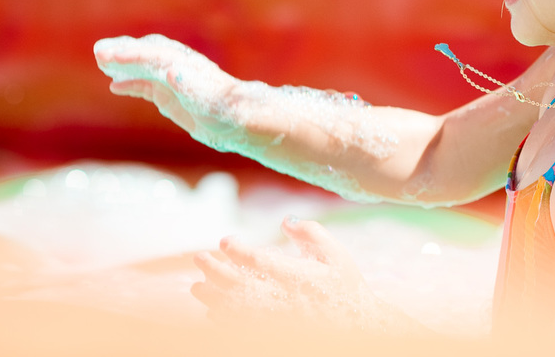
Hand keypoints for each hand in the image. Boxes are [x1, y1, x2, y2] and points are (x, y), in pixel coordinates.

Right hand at [94, 34, 251, 142]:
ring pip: (143, 67)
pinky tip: (114, 85)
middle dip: (124, 52)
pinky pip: (146, 85)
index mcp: (186, 64)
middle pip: (147, 53)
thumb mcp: (207, 99)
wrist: (240, 121)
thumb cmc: (226, 109)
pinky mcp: (171, 96)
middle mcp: (178, 68)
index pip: (153, 54)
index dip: (130, 54)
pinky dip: (130, 83)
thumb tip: (171, 71)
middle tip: (99, 52)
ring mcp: (174, 81)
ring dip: (123, 64)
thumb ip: (189, 85)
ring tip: (100, 62)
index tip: (106, 55)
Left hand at [192, 217, 374, 328]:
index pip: (258, 260)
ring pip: (232, 310)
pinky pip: (237, 330)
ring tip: (197, 285)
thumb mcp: (336, 255)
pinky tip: (213, 312)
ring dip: (211, 296)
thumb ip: (311, 233)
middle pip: (237, 284)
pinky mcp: (269, 335)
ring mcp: (274, 321)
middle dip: (214, 270)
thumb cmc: (346, 288)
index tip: (225, 240)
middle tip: (199, 258)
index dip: (236, 249)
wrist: (358, 328)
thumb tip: (285, 220)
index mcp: (297, 277)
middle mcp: (282, 300)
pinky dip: (221, 320)